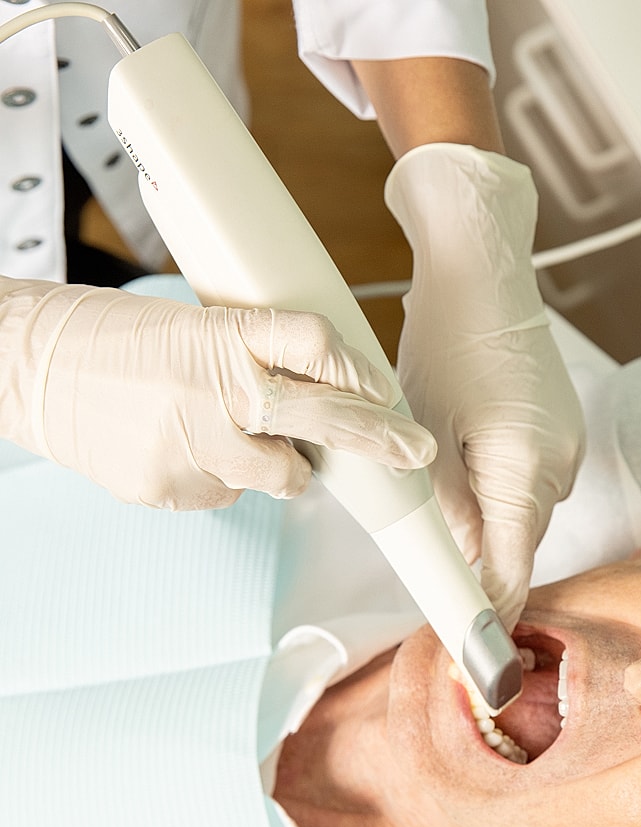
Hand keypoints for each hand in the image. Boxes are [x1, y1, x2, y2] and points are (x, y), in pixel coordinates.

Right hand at [0, 278, 434, 508]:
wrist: (23, 365)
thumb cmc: (111, 341)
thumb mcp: (192, 328)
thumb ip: (253, 364)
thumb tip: (309, 412)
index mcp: (224, 333)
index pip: (314, 344)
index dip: (356, 370)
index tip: (382, 390)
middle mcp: (218, 389)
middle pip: (323, 417)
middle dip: (377, 439)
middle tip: (413, 451)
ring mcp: (197, 445)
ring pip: (280, 476)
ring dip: (277, 465)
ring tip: (225, 434)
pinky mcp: (174, 487)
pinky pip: (227, 495)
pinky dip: (219, 478)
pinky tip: (178, 448)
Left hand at [385, 144, 585, 628]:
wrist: (484, 268)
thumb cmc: (446, 338)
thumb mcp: (425, 428)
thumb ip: (444, 503)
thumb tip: (461, 551)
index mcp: (523, 470)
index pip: (513, 569)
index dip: (492, 615)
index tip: (479, 655)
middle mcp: (557, 465)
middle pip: (521, 542)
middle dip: (484, 562)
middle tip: (439, 572)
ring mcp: (566, 444)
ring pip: (524, 510)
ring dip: (488, 519)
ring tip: (441, 497)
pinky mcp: (561, 426)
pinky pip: (531, 478)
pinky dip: (501, 486)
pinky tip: (467, 461)